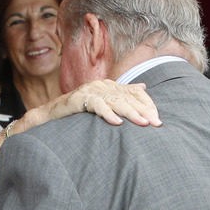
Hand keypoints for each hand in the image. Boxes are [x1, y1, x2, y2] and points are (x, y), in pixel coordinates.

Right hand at [28, 80, 160, 128]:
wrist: (51, 114)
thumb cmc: (78, 111)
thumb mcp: (103, 101)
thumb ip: (122, 94)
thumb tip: (144, 87)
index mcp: (110, 86)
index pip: (134, 93)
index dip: (147, 105)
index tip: (158, 120)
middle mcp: (103, 85)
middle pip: (128, 97)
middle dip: (143, 111)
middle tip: (156, 124)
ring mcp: (91, 90)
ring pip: (116, 101)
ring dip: (131, 113)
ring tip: (143, 123)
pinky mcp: (80, 98)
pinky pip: (97, 105)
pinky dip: (107, 114)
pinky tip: (117, 123)